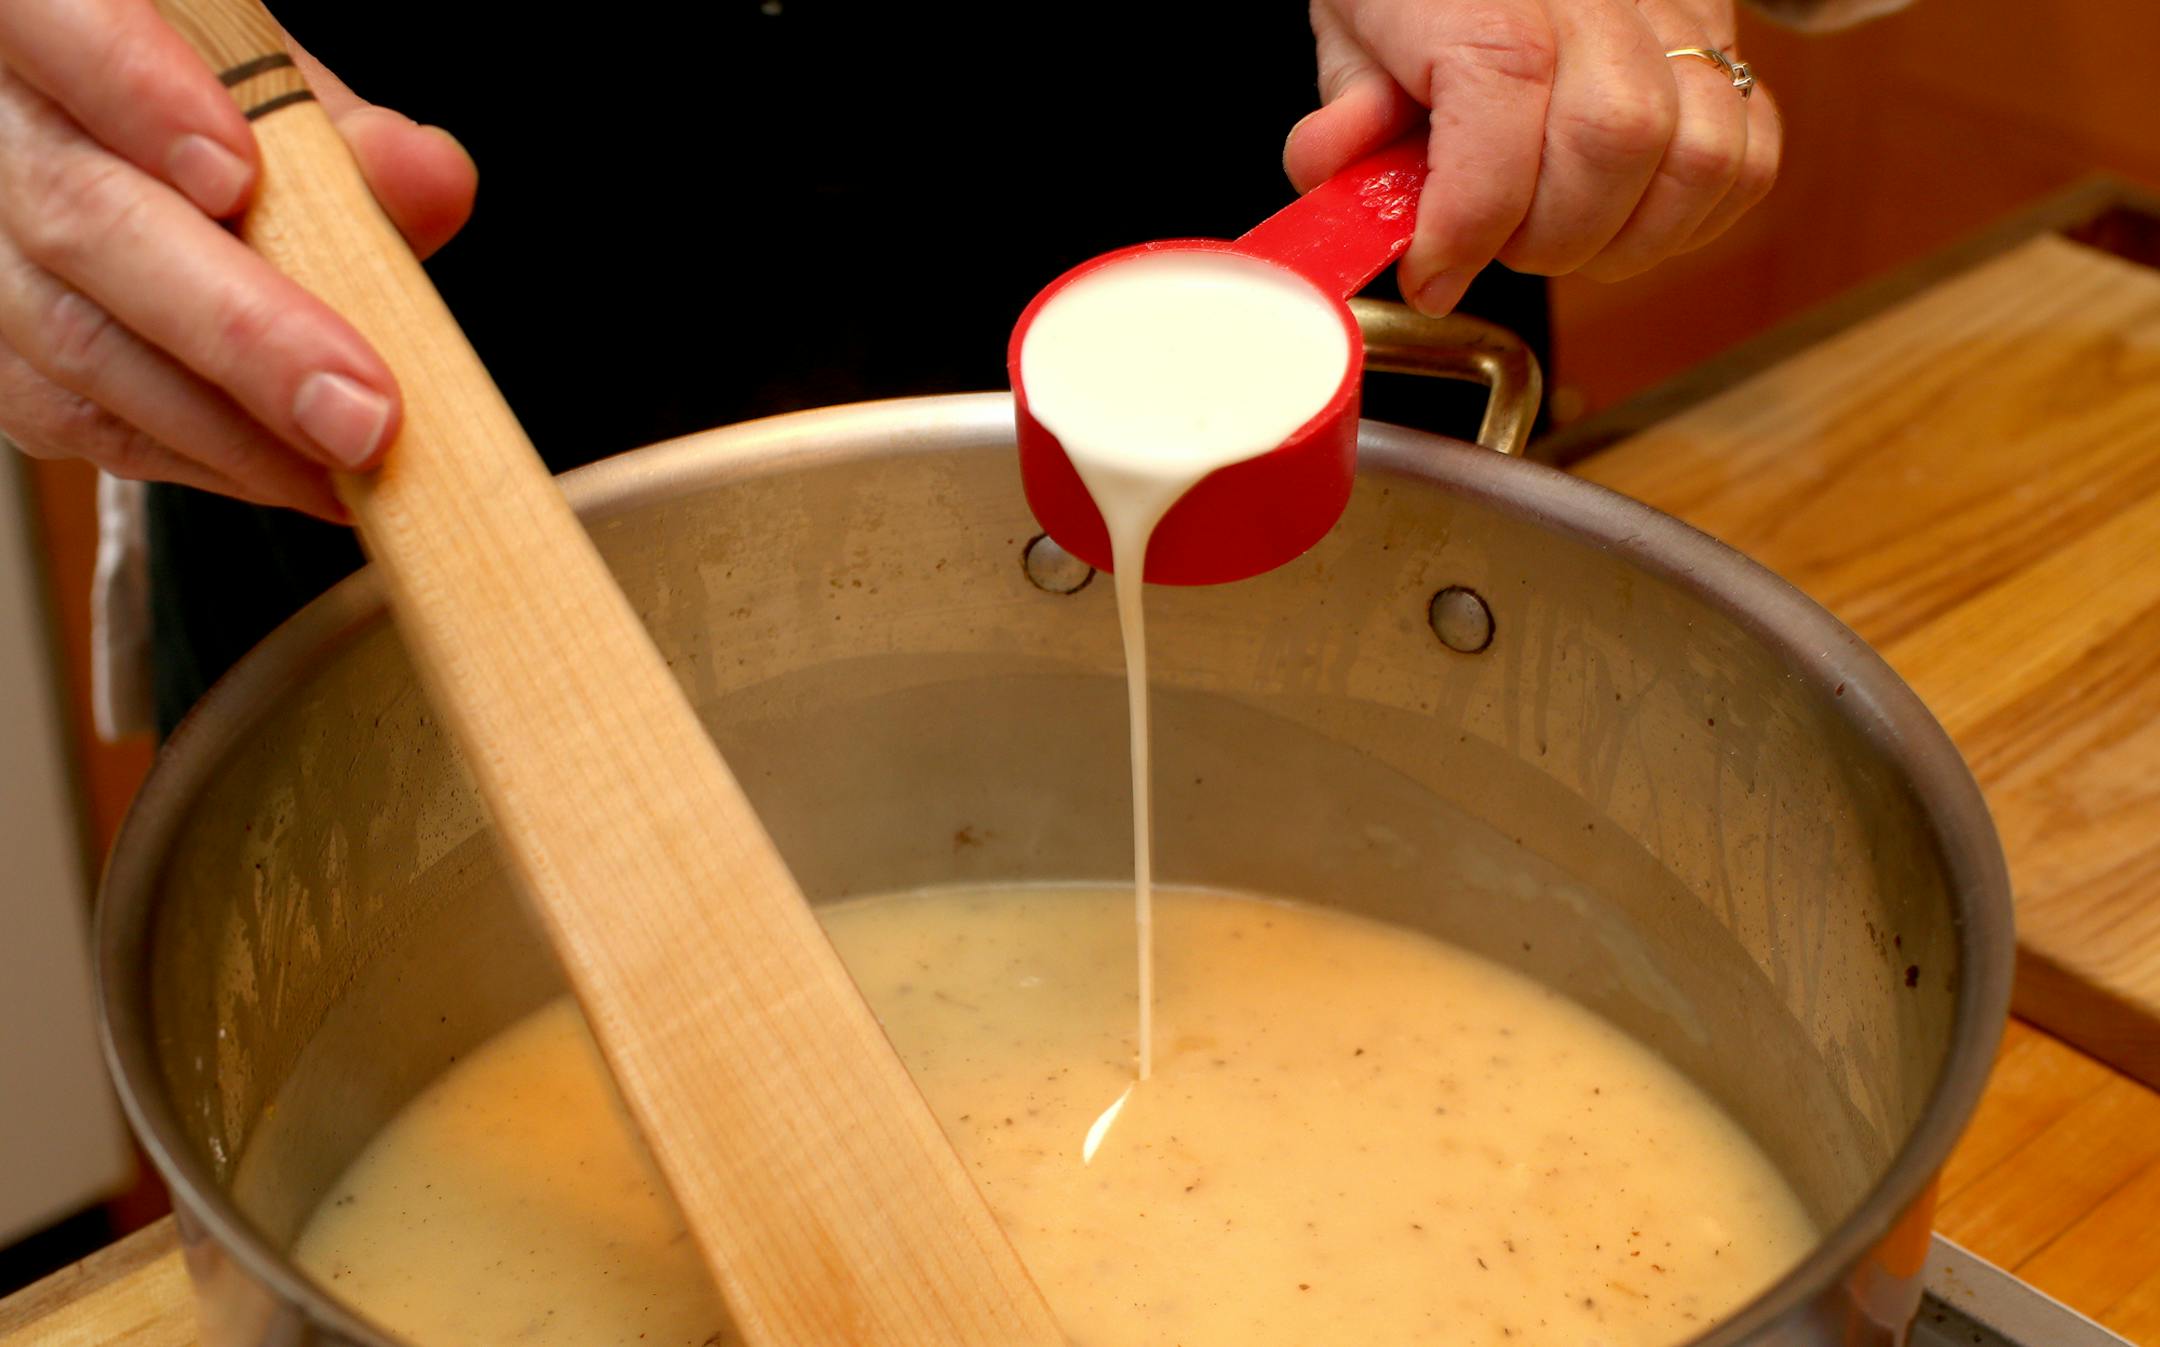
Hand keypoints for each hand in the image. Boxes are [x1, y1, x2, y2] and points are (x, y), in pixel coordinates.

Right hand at [0, 0, 475, 519]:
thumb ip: (346, 130)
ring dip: (238, 426)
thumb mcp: (273, 91)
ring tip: (360, 462)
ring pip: (81, 345)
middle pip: (87, 222)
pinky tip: (304, 477)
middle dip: (243, 331)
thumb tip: (428, 179)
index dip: (135, 93)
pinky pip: (87, 423)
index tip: (236, 174)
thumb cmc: (215, 114)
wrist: (135, 168)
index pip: (59, 24)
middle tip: (362, 412)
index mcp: (42, 21)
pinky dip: (211, 460)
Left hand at [1286, 0, 1780, 314]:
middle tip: (1494, 246)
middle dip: (1546, 236)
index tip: (1430, 274)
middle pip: (1612, 147)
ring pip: (1699, 157)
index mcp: (1491, 4)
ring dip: (1626, 236)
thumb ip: (1346, 113)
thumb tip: (1342, 179)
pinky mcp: (1717, 30)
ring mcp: (1670, 13)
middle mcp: (1596, 1)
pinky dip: (1693, 209)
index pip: (1500, 136)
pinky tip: (1628, 216)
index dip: (1463, 230)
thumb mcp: (1351, 26)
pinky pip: (1750, 148)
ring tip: (1559, 233)